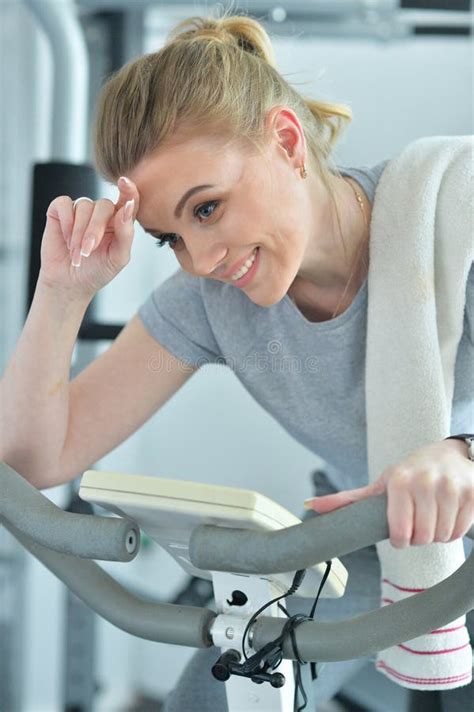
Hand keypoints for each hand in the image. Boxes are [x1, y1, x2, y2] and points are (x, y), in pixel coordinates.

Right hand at [39, 176, 140, 299]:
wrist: (70, 283)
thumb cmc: (97, 271)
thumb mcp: (118, 258)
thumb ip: (126, 234)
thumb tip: (128, 207)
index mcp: (120, 221)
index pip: (128, 200)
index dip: (128, 189)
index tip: (125, 182)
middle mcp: (102, 212)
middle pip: (103, 205)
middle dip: (94, 229)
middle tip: (87, 250)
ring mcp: (81, 209)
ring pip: (83, 205)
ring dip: (78, 233)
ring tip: (76, 253)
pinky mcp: (61, 210)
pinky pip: (64, 203)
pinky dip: (65, 222)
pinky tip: (65, 239)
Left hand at [304, 440, 473, 547]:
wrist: (450, 454)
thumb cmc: (411, 473)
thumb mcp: (380, 484)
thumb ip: (348, 500)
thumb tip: (310, 505)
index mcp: (398, 480)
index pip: (400, 533)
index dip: (401, 539)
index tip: (402, 530)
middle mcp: (425, 481)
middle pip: (423, 538)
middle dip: (420, 535)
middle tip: (419, 519)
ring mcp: (451, 486)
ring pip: (443, 536)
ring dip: (438, 532)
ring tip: (433, 513)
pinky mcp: (473, 493)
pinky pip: (461, 530)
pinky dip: (455, 528)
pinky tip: (449, 511)